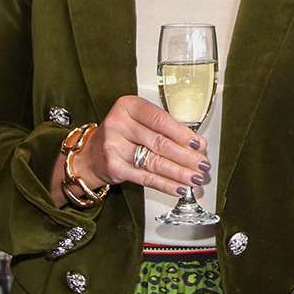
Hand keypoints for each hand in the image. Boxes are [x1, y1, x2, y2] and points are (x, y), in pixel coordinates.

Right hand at [88, 96, 209, 196]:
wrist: (91, 155)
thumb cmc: (121, 135)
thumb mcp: (139, 122)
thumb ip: (165, 128)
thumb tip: (197, 144)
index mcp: (128, 106)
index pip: (160, 119)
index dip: (183, 133)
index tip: (199, 144)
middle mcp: (119, 124)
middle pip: (160, 142)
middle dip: (186, 156)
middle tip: (202, 164)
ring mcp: (113, 146)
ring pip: (155, 161)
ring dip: (179, 172)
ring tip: (195, 178)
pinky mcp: (113, 167)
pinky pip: (145, 177)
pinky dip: (165, 184)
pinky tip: (178, 187)